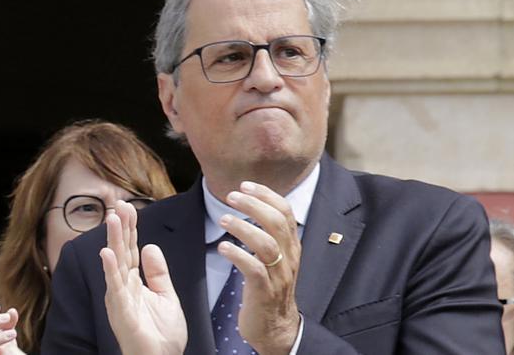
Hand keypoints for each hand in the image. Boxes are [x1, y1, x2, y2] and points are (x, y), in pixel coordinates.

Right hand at [100, 201, 186, 354]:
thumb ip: (158, 273)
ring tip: (112, 219)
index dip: (130, 229)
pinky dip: (110, 270)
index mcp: (133, 283)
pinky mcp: (121, 312)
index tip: (129, 208)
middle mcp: (122, 287)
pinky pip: (114, 288)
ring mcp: (120, 299)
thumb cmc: (161, 336)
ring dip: (113, 241)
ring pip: (115, 265)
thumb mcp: (166, 297)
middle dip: (120, 228)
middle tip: (119, 205)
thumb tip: (150, 246)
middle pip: (121, 252)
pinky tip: (106, 253)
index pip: (130, 250)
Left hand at [220, 182, 302, 354]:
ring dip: (243, 228)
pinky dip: (238, 255)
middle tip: (232, 196)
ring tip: (223, 219)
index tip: (246, 185)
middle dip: (254, 205)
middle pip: (276, 223)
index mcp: (291, 247)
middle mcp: (289, 258)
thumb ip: (267, 234)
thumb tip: (251, 204)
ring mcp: (278, 276)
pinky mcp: (265, 292)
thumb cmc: (269, 288)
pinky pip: (254, 269)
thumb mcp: (274, 258)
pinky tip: (223, 247)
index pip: (285, 212)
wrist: (276, 328)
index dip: (267, 195)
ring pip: (267, 244)